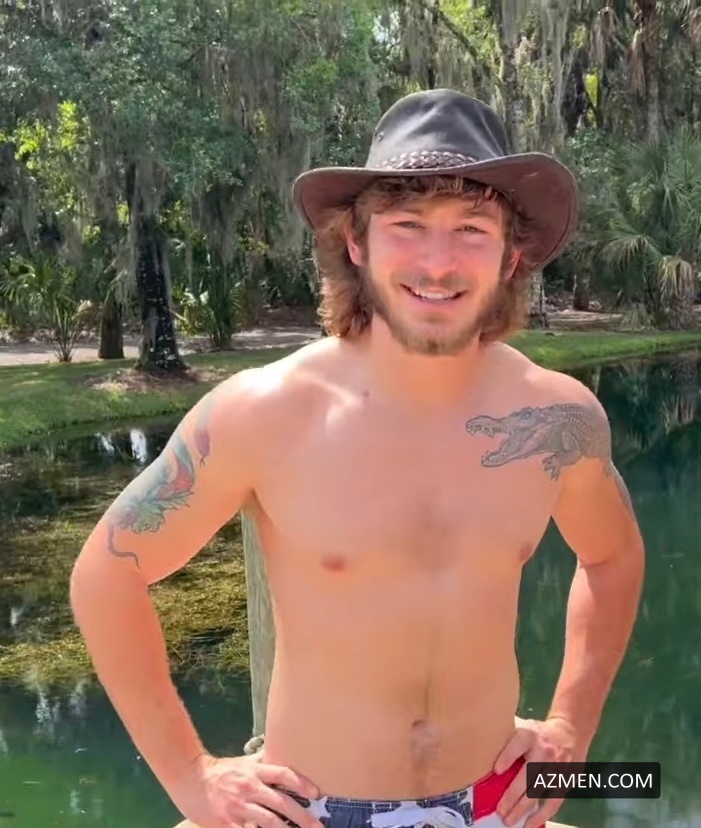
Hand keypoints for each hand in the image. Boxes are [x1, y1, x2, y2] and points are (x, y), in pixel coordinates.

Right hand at [169, 751, 325, 827]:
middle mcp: (249, 787)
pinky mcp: (228, 823)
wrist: (191, 779)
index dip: (301, 783)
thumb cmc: (221, 771)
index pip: (283, 774)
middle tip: (319, 827)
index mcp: (255, 771)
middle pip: (281, 802)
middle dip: (303, 817)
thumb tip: (283, 753)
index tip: (316, 794)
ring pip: (269, 822)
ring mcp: (238, 806)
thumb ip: (263, 761)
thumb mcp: (244, 762)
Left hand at [493, 716, 584, 827]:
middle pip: (528, 775)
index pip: (518, 745)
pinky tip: (530, 824)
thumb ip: (507, 737)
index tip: (496, 771)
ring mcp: (556, 767)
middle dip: (513, 795)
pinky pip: (554, 801)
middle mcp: (544, 751)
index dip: (507, 757)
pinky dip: (542, 815)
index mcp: (530, 735)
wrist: (569, 732)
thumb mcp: (523, 726)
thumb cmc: (537, 732)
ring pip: (540, 791)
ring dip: (524, 809)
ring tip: (509, 820)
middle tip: (500, 810)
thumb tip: (482, 748)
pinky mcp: (565, 781)